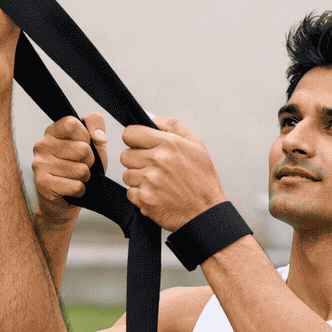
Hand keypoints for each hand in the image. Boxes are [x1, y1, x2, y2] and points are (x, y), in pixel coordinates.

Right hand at [32, 112, 107, 221]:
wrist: (64, 201)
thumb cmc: (78, 169)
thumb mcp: (93, 144)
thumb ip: (96, 125)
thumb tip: (99, 135)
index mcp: (52, 131)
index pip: (72, 124)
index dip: (86, 137)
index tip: (84, 146)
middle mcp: (42, 145)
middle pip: (82, 148)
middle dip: (89, 161)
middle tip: (79, 167)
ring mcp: (40, 164)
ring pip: (80, 169)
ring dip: (84, 177)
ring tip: (75, 178)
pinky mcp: (42, 183)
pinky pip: (75, 185)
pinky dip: (80, 190)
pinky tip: (72, 189)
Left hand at [120, 117, 227, 231]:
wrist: (205, 212)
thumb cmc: (202, 180)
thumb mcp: (195, 145)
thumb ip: (171, 126)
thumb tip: (150, 118)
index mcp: (167, 143)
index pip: (130, 133)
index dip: (134, 140)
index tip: (140, 146)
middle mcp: (157, 160)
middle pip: (125, 155)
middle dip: (136, 160)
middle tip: (152, 167)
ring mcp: (149, 181)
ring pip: (126, 175)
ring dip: (138, 179)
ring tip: (156, 182)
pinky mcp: (145, 199)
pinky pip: (130, 193)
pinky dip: (140, 195)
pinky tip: (155, 194)